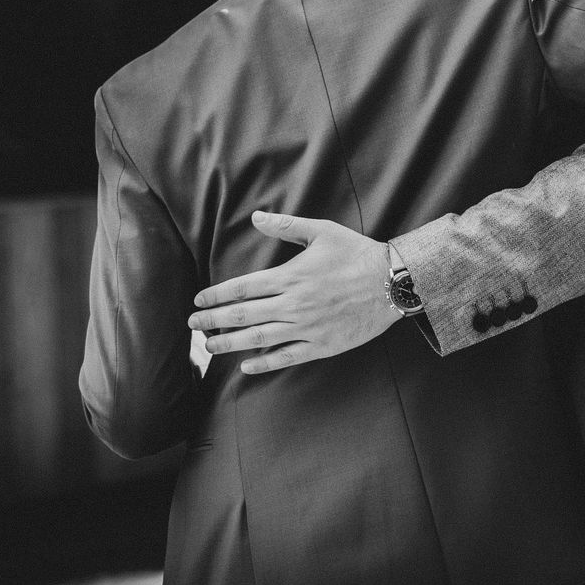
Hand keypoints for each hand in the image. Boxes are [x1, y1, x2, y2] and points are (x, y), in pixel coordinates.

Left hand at [188, 212, 398, 373]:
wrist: (392, 282)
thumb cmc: (357, 253)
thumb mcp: (322, 231)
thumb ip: (287, 227)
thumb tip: (256, 217)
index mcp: (291, 276)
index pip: (243, 288)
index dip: (217, 296)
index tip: (198, 301)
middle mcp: (294, 304)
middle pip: (244, 315)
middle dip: (214, 320)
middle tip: (192, 325)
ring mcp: (307, 327)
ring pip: (259, 339)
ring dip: (230, 343)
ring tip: (209, 347)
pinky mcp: (322, 345)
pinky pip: (287, 357)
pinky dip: (264, 364)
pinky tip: (246, 367)